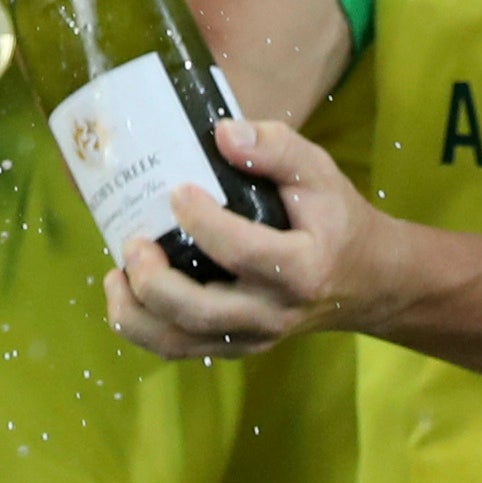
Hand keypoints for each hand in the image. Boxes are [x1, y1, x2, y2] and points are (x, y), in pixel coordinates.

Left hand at [105, 113, 381, 360]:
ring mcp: (253, 336)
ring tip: (115, 274)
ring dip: (134, 313)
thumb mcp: (319, 174)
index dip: (201, 221)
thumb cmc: (334, 219)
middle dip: (153, 281)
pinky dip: (142, 326)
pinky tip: (127, 290)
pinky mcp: (236, 346)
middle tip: (133, 241)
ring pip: (179, 343)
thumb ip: (276, 148)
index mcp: (301, 269)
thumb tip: (222, 134)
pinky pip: (180, 348)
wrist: (365, 281)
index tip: (177, 190)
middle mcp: (274, 312)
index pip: (242, 252)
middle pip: (200, 313)